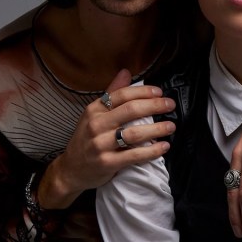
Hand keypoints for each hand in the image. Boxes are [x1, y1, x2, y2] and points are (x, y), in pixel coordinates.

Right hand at [37, 69, 176, 208]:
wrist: (71, 169)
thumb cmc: (86, 139)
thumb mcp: (93, 114)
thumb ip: (112, 94)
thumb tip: (126, 72)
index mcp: (94, 110)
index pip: (122, 95)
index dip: (143, 91)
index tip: (159, 92)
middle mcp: (96, 125)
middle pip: (130, 111)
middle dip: (154, 106)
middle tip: (170, 105)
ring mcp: (101, 144)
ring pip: (134, 133)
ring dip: (157, 129)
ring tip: (171, 126)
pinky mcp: (107, 163)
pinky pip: (134, 155)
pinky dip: (151, 151)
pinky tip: (163, 147)